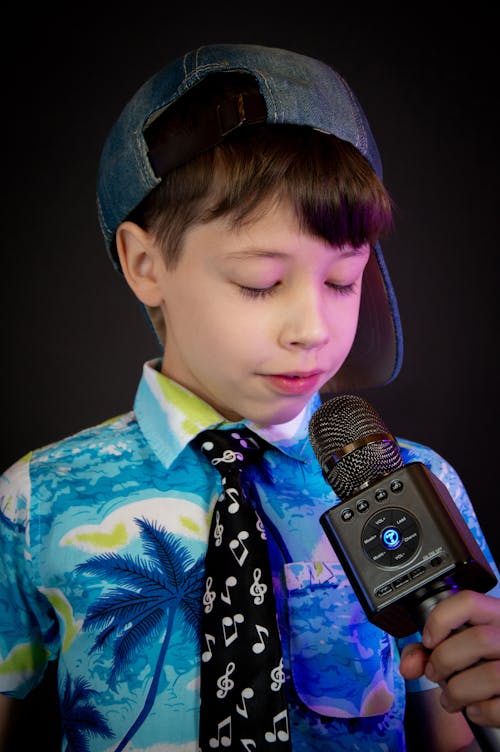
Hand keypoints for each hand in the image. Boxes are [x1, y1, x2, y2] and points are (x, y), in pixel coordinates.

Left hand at [399, 590, 499, 727]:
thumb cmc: (483, 664)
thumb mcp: (459, 646)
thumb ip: (428, 650)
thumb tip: (409, 665)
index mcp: (496, 616)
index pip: (469, 602)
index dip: (441, 619)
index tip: (428, 640)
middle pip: (478, 639)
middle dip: (444, 660)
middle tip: (434, 673)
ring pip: (489, 674)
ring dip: (457, 692)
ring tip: (451, 697)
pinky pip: (499, 707)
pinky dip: (479, 712)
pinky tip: (474, 709)